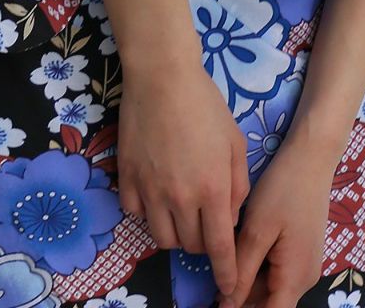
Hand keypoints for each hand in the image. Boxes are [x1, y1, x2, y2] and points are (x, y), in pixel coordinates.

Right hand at [116, 57, 249, 302]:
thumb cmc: (206, 105)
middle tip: (207, 221)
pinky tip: (157, 191)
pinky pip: (137, 215)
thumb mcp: (235, 142)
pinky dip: (148, 211)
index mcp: (212, 189)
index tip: (229, 288)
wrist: (162, 78)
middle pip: (190, 245)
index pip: (219, 248)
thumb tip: (230, 216)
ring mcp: (150, 192)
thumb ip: (237, 184)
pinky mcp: (127, 181)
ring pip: (162, 237)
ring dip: (177, 232)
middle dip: (202, 243)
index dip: (226, 272)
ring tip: (183, 210)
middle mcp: (180, 198)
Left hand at [225, 117, 344, 307]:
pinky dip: (258, 266)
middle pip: (269, 303)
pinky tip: (243, 247)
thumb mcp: (257, 231)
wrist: (311, 156)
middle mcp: (305, 278)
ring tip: (228, 258)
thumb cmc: (284, 190)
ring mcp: (305, 264)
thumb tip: (227, 305)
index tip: (219, 305)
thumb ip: (242, 272)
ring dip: (248, 280)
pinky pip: (277, 270)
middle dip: (242, 298)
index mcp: (295, 277)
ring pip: (271, 287)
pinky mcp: (302, 250)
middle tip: (215, 280)